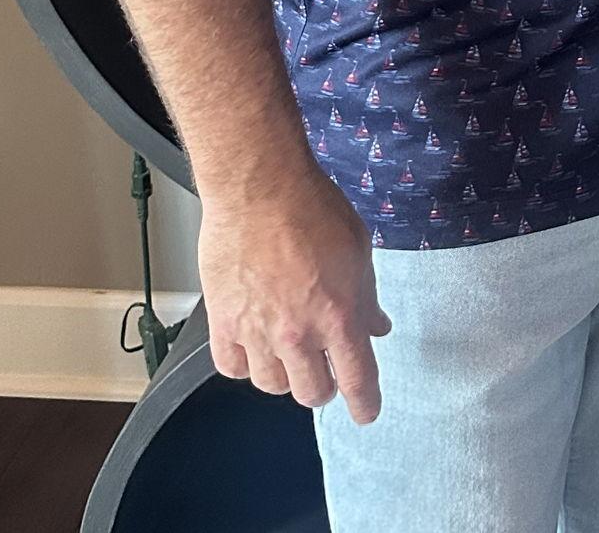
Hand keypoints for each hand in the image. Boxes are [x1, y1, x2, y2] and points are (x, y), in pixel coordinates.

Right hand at [197, 164, 392, 424]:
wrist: (259, 186)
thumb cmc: (311, 207)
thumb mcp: (358, 250)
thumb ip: (366, 296)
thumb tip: (376, 325)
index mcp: (340, 315)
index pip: (358, 379)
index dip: (365, 404)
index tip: (367, 412)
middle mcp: (299, 333)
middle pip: (313, 393)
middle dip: (325, 386)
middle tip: (326, 367)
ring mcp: (258, 332)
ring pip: (273, 387)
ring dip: (286, 376)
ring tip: (290, 351)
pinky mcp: (222, 323)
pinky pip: (233, 368)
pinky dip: (246, 365)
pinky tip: (254, 347)